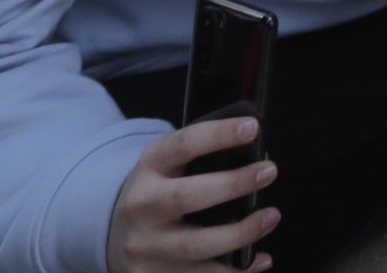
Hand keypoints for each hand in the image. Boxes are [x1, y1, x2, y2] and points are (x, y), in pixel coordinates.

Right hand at [107, 117, 274, 272]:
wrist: (114, 238)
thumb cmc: (157, 195)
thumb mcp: (166, 166)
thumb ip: (199, 159)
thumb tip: (254, 157)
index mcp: (149, 168)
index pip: (183, 145)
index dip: (218, 135)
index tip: (252, 128)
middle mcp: (142, 207)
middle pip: (187, 196)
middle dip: (232, 184)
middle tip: (269, 172)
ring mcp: (146, 246)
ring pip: (195, 246)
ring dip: (241, 234)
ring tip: (271, 217)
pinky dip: (236, 272)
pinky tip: (258, 260)